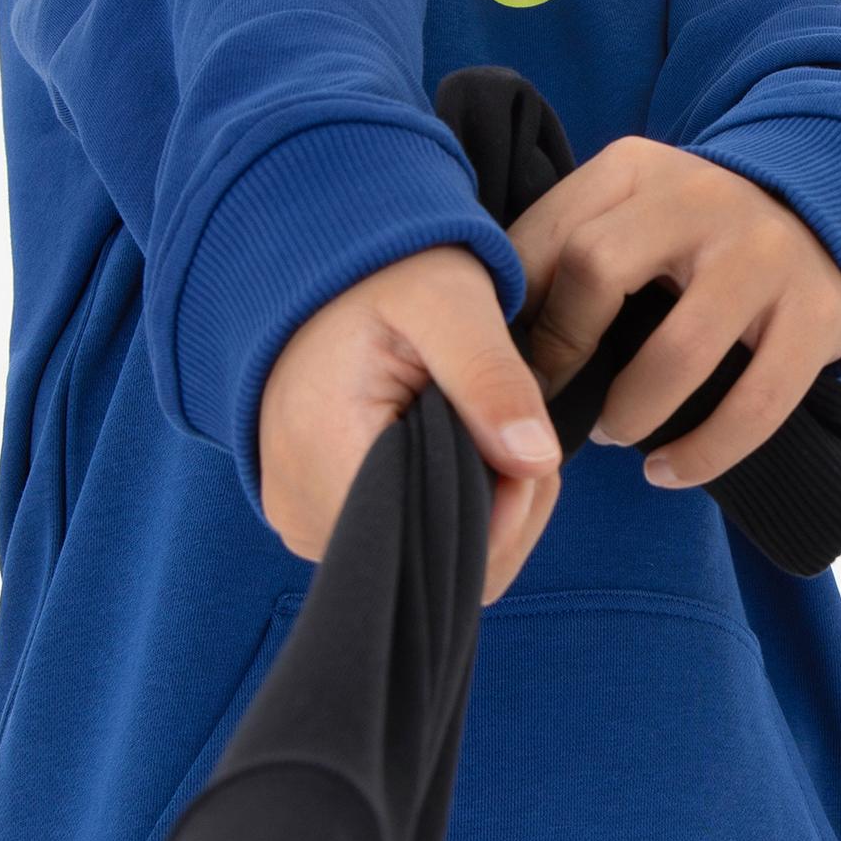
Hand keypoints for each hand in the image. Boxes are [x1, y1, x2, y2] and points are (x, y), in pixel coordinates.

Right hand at [258, 245, 564, 605]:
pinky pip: (405, 550)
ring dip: (481, 511)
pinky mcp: (318, 526)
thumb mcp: (446, 301)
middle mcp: (303, 515)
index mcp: (323, 458)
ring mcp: (305, 528)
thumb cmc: (379, 276)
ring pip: (430, 565)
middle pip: (440, 567)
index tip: (519, 441)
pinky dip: (449, 511)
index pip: (440, 545)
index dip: (505, 509)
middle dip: (502, 509)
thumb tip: (537, 461)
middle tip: (506, 426)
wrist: (312, 273)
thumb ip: (492, 378)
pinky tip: (456, 453)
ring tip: (478, 433)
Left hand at [506, 137, 840, 487]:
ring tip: (614, 433)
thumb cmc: (683, 243)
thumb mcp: (617, 218)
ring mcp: (766, 254)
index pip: (549, 240)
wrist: (817, 226)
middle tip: (555, 406)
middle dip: (564, 357)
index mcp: (635, 168)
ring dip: (630, 413)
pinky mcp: (817, 315)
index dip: (522, 320)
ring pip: (679, 352)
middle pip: (599, 272)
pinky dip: (702, 454)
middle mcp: (703, 197)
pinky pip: (756, 405)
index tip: (514, 374)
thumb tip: (487, 335)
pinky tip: (666, 472)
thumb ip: (552, 256)